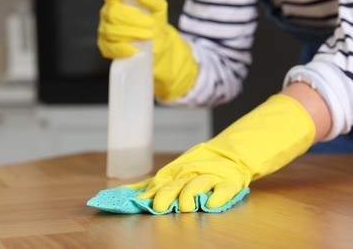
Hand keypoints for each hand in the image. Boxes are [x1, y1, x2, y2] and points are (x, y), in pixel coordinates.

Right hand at [98, 0, 197, 100]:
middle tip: (150, 23)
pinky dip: (124, 49)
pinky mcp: (106, 46)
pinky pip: (110, 48)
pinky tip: (136, 48)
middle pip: (113, 13)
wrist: (157, 43)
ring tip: (148, 35)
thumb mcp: (159, 8)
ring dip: (132, 34)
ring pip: (111, 31)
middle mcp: (108, 12)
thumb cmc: (155, 20)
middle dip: (133, 19)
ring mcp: (105, 29)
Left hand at [125, 94, 315, 211]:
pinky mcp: (230, 182)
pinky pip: (225, 190)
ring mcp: (212, 177)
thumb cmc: (198, 165)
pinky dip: (218, 197)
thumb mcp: (175, 171)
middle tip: (159, 206)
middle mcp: (192, 173)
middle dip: (166, 195)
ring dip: (190, 195)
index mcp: (178, 171)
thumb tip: (128, 193)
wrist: (231, 152)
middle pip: (177, 184)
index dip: (150, 192)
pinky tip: (211, 205)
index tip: (139, 202)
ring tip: (185, 207)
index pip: (161, 182)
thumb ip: (154, 183)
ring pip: (198, 185)